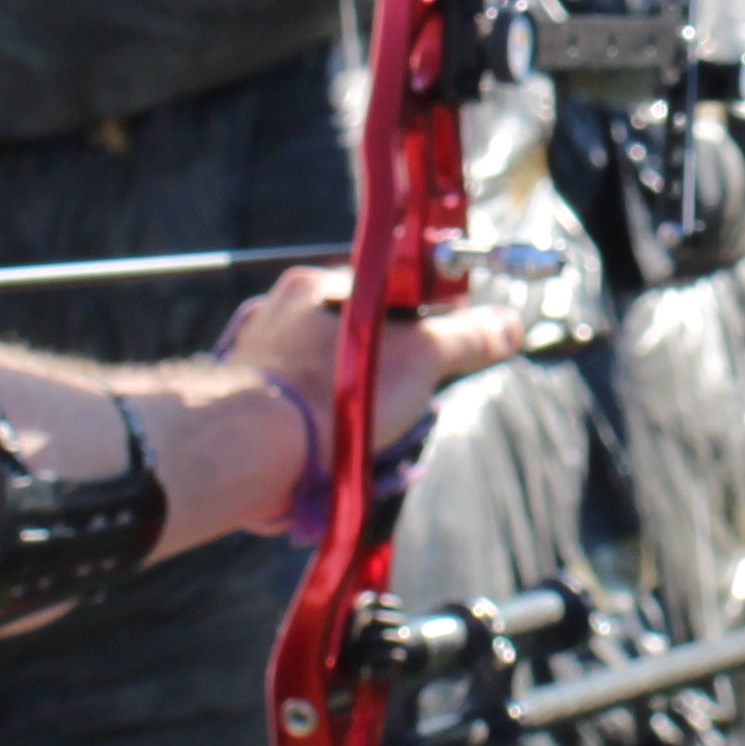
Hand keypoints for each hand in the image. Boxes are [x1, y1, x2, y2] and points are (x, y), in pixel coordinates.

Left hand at [216, 263, 523, 489]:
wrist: (251, 448)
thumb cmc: (329, 392)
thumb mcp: (419, 357)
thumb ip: (464, 338)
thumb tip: (506, 326)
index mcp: (316, 287)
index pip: (381, 297)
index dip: (414, 331)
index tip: (428, 363)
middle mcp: (276, 315)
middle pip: (351, 344)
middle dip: (380, 381)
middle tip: (395, 413)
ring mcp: (253, 362)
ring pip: (321, 383)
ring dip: (349, 412)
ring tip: (362, 444)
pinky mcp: (238, 408)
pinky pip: (292, 417)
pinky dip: (314, 436)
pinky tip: (327, 458)